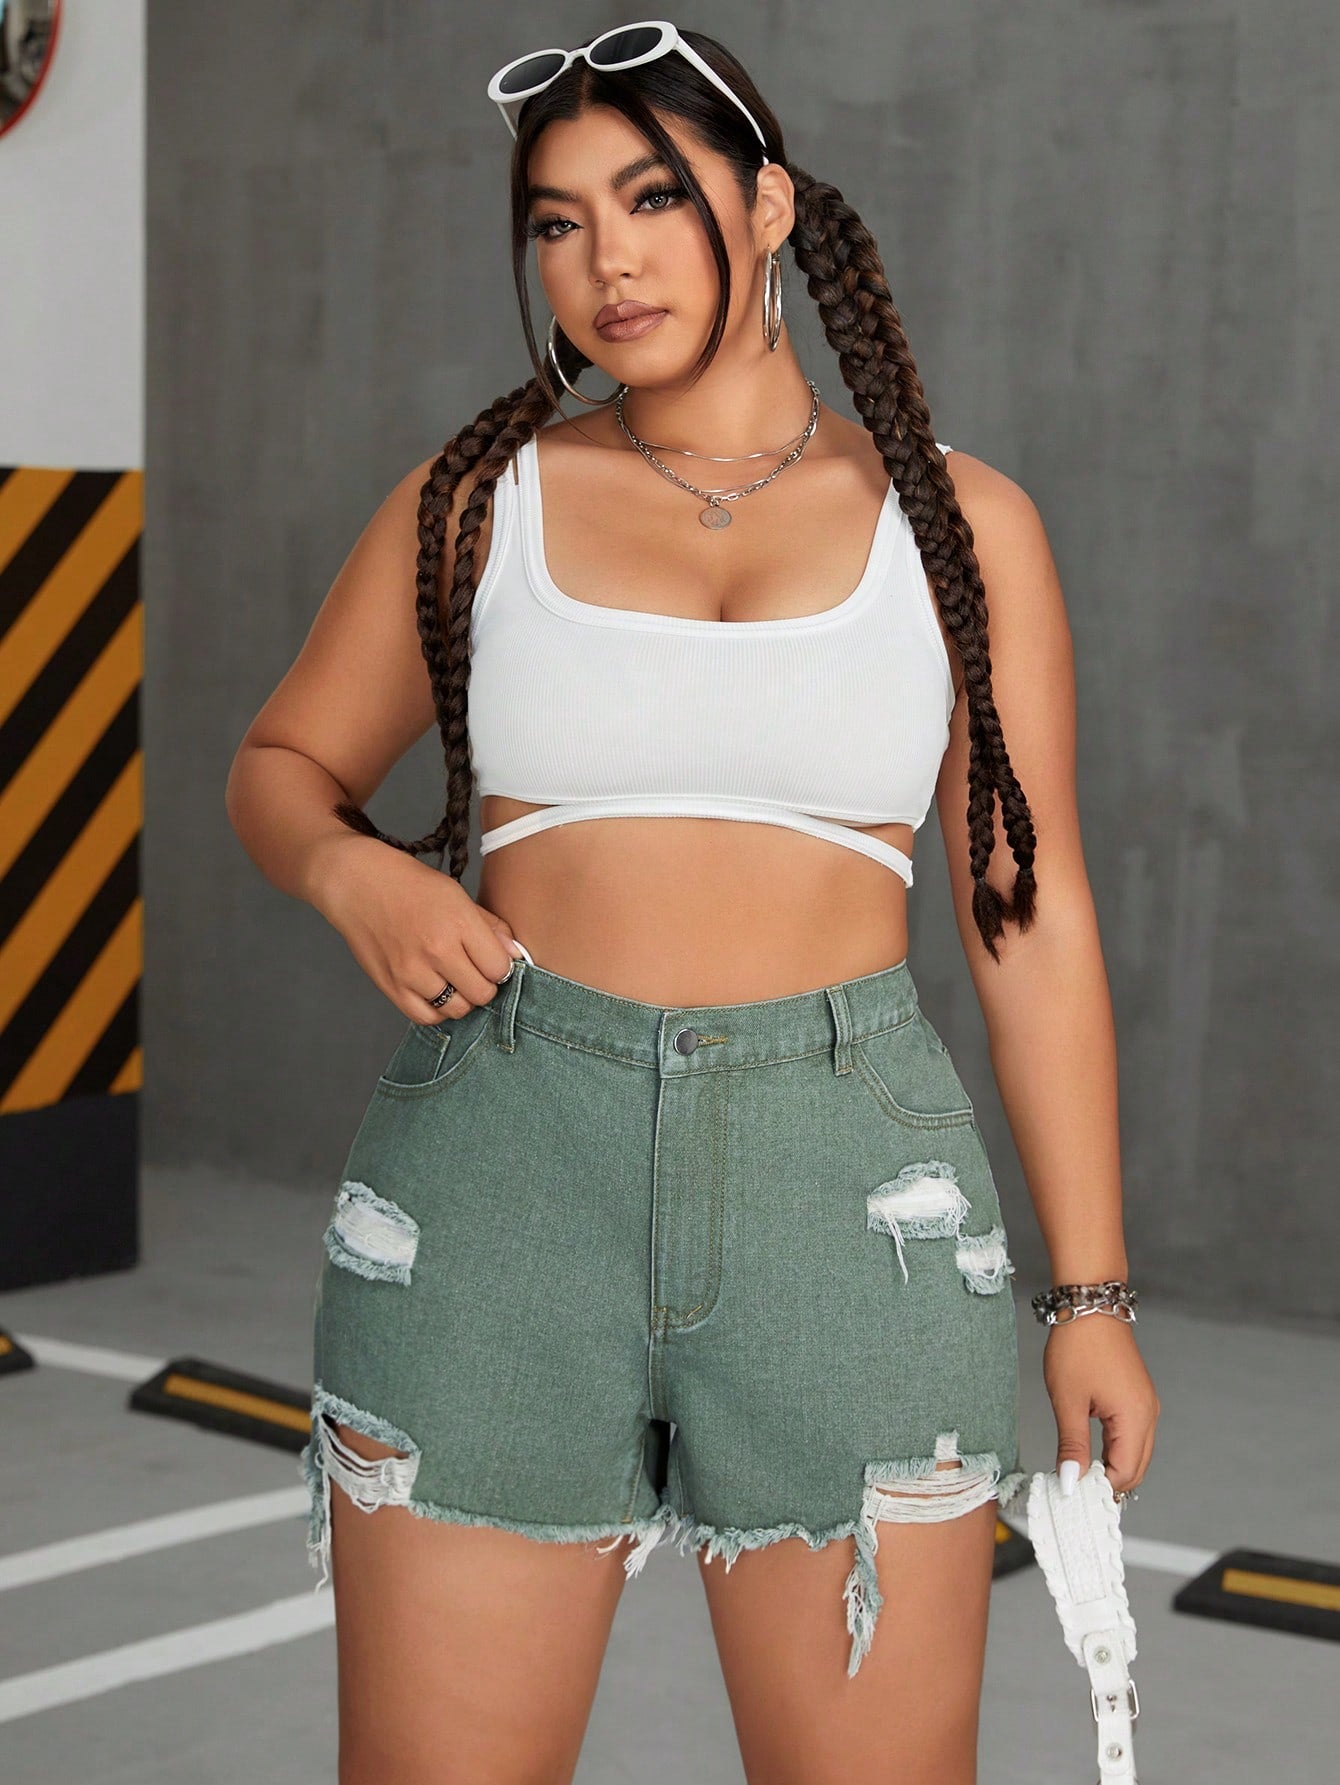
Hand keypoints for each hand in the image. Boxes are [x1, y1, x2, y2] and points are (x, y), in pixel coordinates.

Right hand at [310, 834, 524, 1022]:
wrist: (358, 883)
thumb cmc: (410, 885)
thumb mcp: (457, 894)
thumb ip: (490, 927)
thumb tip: (516, 955)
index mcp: (458, 922)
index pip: (500, 968)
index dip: (501, 967)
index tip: (492, 960)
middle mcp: (436, 950)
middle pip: (482, 993)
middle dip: (485, 985)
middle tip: (475, 971)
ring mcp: (412, 972)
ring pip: (458, 1009)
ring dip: (462, 999)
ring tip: (455, 980)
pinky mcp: (391, 986)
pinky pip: (427, 1017)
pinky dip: (438, 1010)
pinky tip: (437, 993)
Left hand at [1042, 1314, 1159, 1499]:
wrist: (1090, 1305)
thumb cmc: (1078, 1347)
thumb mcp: (1068, 1401)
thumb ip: (1072, 1445)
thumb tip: (1071, 1481)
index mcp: (1135, 1418)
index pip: (1123, 1473)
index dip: (1098, 1489)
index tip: (1071, 1494)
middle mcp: (1148, 1415)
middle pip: (1135, 1469)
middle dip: (1108, 1484)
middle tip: (1074, 1490)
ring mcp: (1146, 1405)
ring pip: (1136, 1454)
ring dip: (1112, 1468)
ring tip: (1079, 1474)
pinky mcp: (1138, 1397)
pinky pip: (1133, 1436)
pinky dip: (1116, 1450)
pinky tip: (1092, 1453)